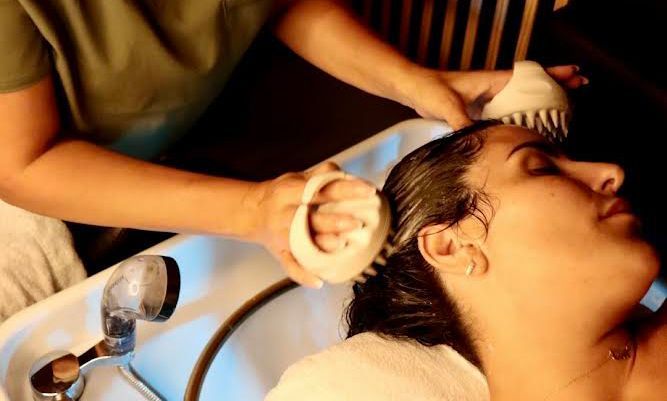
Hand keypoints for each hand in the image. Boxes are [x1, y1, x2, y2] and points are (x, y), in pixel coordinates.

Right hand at [249, 162, 375, 287]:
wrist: (251, 213)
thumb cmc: (282, 194)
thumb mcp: (298, 177)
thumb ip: (322, 174)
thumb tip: (348, 175)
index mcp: (289, 192)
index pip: (319, 189)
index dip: (344, 190)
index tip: (368, 191)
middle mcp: (284, 214)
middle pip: (310, 218)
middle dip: (334, 221)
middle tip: (357, 223)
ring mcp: (281, 236)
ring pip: (301, 243)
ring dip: (322, 245)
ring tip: (342, 245)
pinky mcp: (280, 254)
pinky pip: (290, 266)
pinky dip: (303, 275)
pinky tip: (319, 281)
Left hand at [400, 64, 587, 128]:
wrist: (412, 89)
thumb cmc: (429, 90)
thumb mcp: (447, 106)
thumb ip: (463, 123)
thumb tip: (478, 140)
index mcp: (492, 82)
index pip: (529, 76)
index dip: (552, 74)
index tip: (575, 74)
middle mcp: (493, 89)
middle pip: (531, 86)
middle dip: (556, 84)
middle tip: (581, 87)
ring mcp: (486, 99)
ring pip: (520, 100)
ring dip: (540, 102)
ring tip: (562, 108)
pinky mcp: (477, 111)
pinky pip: (505, 113)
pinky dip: (520, 116)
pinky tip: (528, 127)